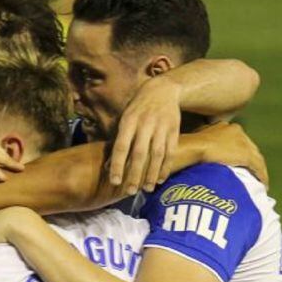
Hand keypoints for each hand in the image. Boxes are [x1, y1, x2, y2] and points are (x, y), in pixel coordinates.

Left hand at [108, 76, 181, 194]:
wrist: (162, 89)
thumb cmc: (137, 108)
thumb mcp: (124, 118)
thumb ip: (117, 140)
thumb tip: (107, 166)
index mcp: (128, 121)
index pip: (121, 146)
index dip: (117, 165)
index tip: (114, 182)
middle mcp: (145, 124)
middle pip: (139, 153)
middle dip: (134, 174)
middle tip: (130, 192)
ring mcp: (161, 127)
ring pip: (157, 155)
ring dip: (152, 174)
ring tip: (147, 189)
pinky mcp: (174, 130)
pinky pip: (171, 151)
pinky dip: (166, 167)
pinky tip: (161, 179)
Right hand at [193, 122, 269, 186]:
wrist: (195, 147)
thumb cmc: (192, 144)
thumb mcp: (199, 137)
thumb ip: (206, 140)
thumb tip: (203, 148)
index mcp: (229, 128)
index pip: (240, 141)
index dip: (241, 152)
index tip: (239, 162)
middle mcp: (240, 134)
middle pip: (251, 149)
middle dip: (252, 161)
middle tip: (251, 173)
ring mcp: (244, 145)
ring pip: (257, 159)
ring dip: (259, 170)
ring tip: (259, 182)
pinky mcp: (246, 156)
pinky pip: (258, 168)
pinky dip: (261, 176)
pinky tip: (263, 185)